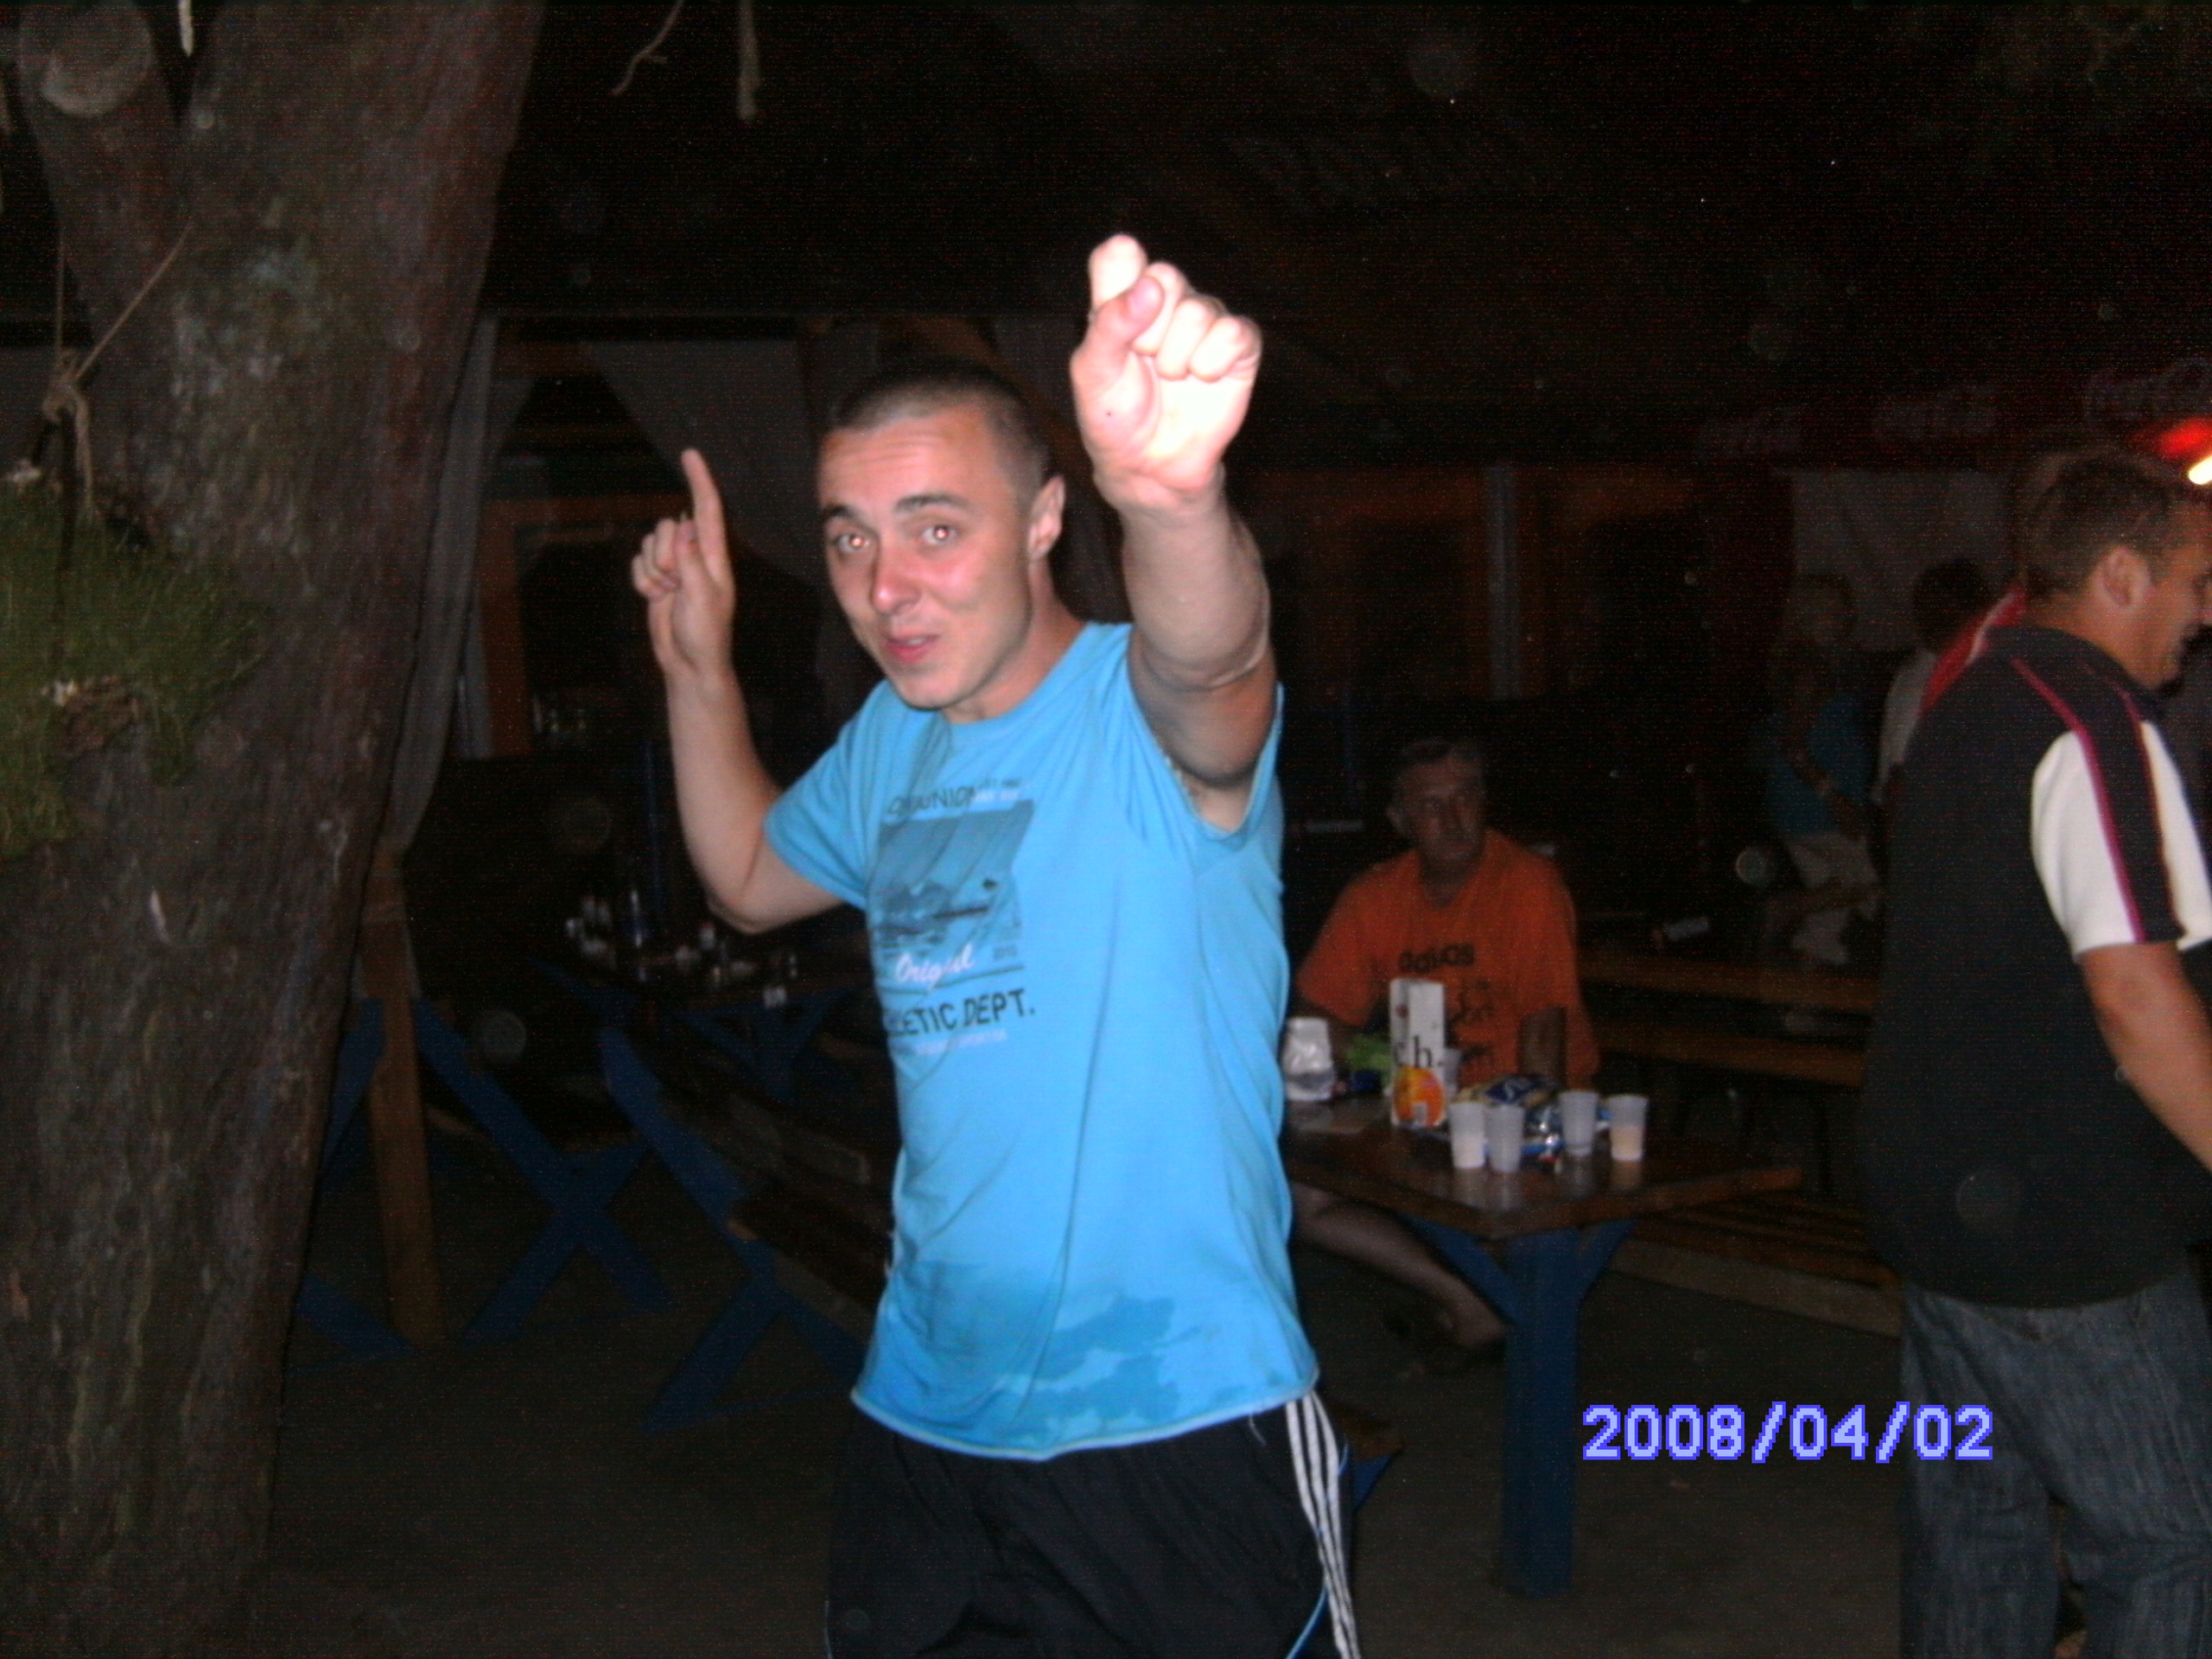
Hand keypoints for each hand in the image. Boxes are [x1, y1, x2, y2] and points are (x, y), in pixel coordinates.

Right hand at [631, 449, 736, 683]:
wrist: (688, 662)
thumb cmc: (705, 632)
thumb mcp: (703, 596)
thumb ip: (691, 560)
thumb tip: (684, 525)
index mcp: (713, 555)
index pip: (707, 508)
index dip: (700, 480)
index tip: (690, 453)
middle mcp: (694, 554)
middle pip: (667, 526)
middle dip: (663, 555)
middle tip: (676, 585)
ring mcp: (674, 566)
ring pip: (648, 545)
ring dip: (652, 573)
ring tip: (669, 596)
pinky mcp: (656, 579)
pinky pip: (637, 564)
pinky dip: (641, 582)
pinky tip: (657, 599)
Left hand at [1070, 234, 1260, 513]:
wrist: (1148, 466)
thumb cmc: (1114, 415)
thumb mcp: (1093, 372)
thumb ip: (1111, 324)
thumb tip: (1152, 285)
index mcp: (1123, 295)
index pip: (1120, 254)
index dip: (1119, 285)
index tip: (1114, 324)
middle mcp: (1166, 299)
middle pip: (1165, 276)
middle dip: (1149, 330)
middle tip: (1144, 362)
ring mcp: (1205, 319)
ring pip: (1200, 309)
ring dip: (1178, 356)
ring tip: (1170, 379)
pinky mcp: (1239, 345)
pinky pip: (1235, 331)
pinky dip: (1213, 362)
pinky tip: (1202, 380)